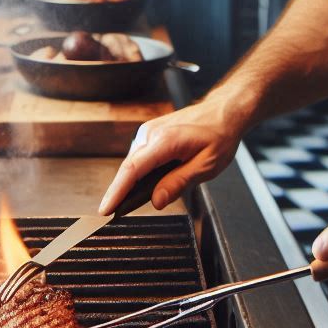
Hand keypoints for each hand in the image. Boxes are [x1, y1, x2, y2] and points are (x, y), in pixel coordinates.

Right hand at [98, 94, 246, 214]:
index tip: (105, 210)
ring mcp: (149, 130)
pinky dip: (138, 172)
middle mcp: (152, 132)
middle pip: (129, 168)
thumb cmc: (218, 136)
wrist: (223, 112)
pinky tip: (144, 184)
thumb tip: (156, 201)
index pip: (133, 169)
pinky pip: (139, 156)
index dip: (117, 191)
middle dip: (120, 192)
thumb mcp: (206, 165)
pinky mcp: (150, 132)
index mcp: (166, 141)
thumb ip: (179, 183)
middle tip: (116, 215)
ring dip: (131, 182)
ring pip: (133, 162)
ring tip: (132, 201)